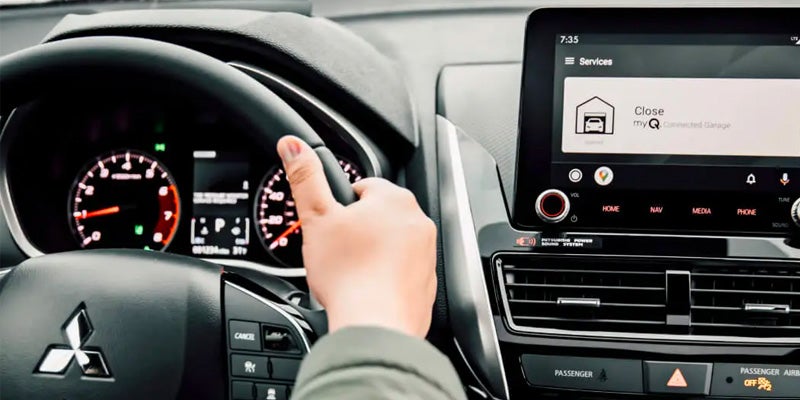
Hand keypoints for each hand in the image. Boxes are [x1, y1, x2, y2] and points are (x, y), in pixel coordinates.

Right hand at [277, 136, 436, 337]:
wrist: (375, 324)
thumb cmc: (349, 274)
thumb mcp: (317, 218)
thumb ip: (305, 177)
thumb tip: (294, 145)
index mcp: (394, 199)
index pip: (364, 187)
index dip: (341, 206)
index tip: (332, 225)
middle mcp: (418, 222)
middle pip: (378, 216)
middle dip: (358, 230)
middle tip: (337, 251)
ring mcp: (427, 253)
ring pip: (391, 244)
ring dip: (372, 253)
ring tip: (351, 271)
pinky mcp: (426, 281)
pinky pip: (402, 271)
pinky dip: (386, 277)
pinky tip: (368, 288)